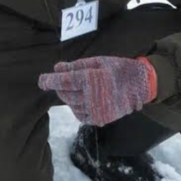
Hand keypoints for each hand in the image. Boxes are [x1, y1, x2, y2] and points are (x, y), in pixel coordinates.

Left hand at [38, 56, 156, 126]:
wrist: (140, 85)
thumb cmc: (116, 68)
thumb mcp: (97, 61)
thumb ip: (75, 66)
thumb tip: (56, 68)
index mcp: (92, 79)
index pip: (64, 81)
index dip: (50, 81)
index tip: (41, 80)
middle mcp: (93, 97)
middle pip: (66, 94)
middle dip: (60, 87)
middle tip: (61, 80)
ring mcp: (97, 110)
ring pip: (72, 105)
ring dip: (69, 97)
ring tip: (78, 88)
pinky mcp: (100, 119)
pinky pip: (80, 115)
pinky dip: (77, 107)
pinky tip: (84, 99)